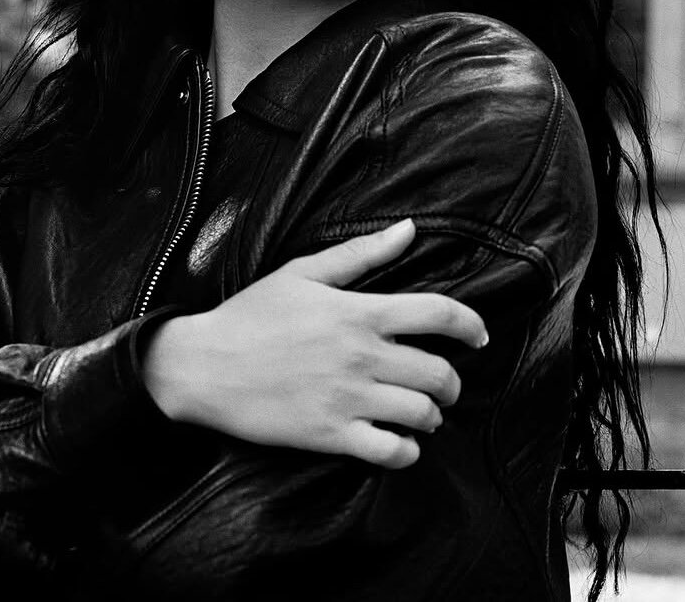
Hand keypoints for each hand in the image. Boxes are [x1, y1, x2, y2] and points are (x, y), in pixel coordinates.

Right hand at [141, 219, 487, 468]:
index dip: (471, 325)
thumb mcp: (303, 272)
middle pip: (439, 372)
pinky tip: (400, 442)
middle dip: (453, 381)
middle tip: (446, 384)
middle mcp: (362, 356)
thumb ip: (360, 254)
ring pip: (422, 414)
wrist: (204, 365)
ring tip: (423, 413)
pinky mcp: (332, 435)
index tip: (480, 336)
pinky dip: (407, 451)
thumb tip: (408, 230)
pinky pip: (391, 453)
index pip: (438, 314)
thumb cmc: (251, 315)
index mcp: (359, 312)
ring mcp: (348, 399)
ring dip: (433, 415)